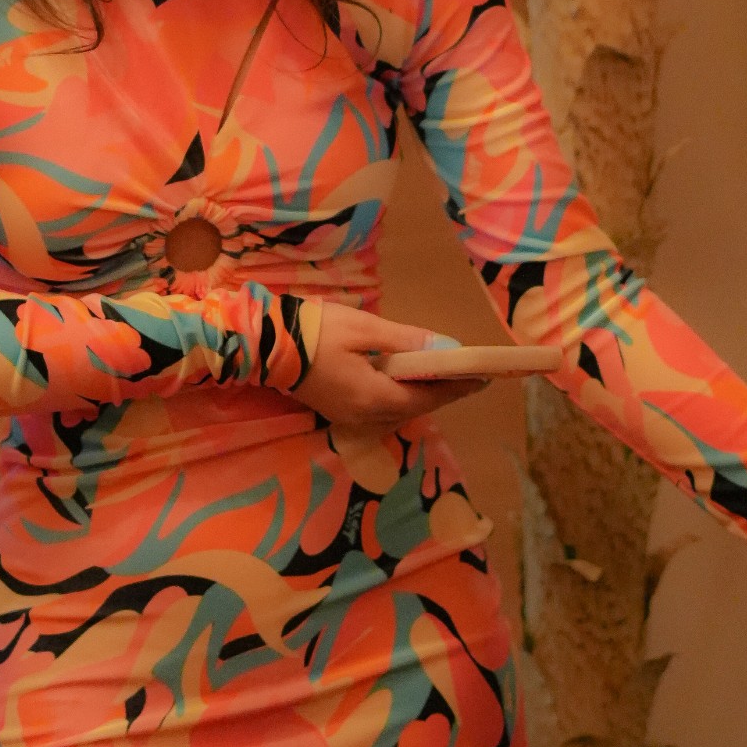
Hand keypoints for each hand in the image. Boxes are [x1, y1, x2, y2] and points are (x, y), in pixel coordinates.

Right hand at [292, 303, 487, 432]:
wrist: (265, 345)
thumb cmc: (315, 332)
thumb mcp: (364, 328)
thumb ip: (404, 340)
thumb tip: (442, 348)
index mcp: (374, 397)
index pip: (426, 398)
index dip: (455, 388)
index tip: (481, 378)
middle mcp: (365, 417)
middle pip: (413, 409)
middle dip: (440, 393)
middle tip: (465, 376)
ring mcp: (348, 418)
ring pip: (396, 413)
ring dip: (420, 397)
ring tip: (440, 377)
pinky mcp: (337, 412)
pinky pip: (379, 411)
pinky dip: (398, 398)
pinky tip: (404, 382)